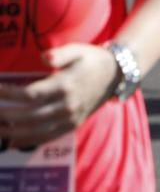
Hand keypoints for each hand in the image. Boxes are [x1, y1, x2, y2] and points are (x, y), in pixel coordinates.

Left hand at [0, 45, 118, 148]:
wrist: (117, 74)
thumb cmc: (93, 59)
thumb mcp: (78, 50)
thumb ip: (59, 54)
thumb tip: (43, 57)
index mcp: (66, 85)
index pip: (30, 94)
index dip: (9, 95)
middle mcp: (67, 105)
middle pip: (29, 115)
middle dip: (6, 115)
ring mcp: (70, 117)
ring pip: (36, 130)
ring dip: (13, 131)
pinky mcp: (73, 124)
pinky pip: (48, 136)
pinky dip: (29, 140)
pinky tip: (13, 141)